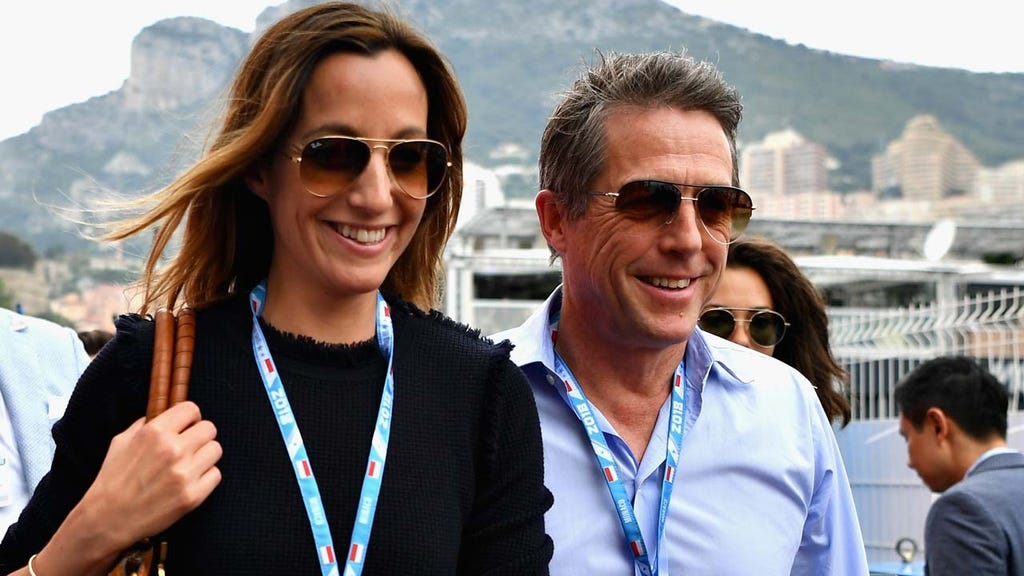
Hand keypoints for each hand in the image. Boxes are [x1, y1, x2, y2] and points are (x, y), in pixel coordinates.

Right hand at [76, 401, 222, 550]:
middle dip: (200, 436)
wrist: (107, 518)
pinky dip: (205, 477)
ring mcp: (184, 473)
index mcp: (155, 432)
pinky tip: (190, 481)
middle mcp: (173, 449)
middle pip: (209, 429)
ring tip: (190, 465)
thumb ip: (145, 425)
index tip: (187, 426)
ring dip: (205, 456)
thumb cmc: (112, 479)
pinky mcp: (193, 495)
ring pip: (215, 450)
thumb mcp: (121, 442)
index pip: (191, 409)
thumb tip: (164, 415)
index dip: (190, 418)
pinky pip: (215, 474)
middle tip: (189, 447)